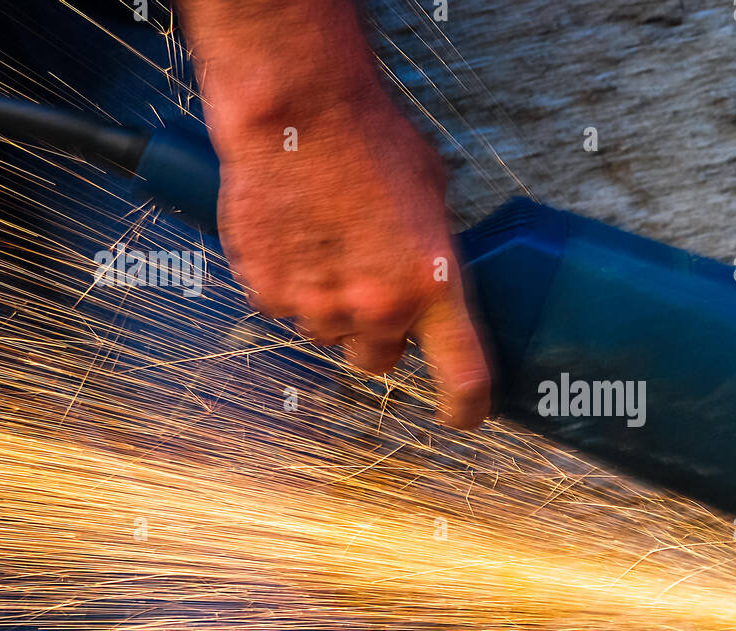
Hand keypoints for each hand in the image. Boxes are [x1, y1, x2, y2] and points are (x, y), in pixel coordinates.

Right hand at [181, 0, 489, 427]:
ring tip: (325, 244)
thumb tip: (432, 276)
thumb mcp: (432, 197)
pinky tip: (293, 237)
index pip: (462, 376)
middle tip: (368, 286)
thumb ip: (433, 254)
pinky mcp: (268, 293)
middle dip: (377, 333)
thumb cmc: (368, 139)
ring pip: (328, 334)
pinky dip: (286, 283)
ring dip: (329, 306)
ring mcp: (318, 306)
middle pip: (379, 360)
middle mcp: (377, 308)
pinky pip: (282, 309)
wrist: (295, 110)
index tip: (465, 416)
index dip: (467, 407)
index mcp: (433, 286)